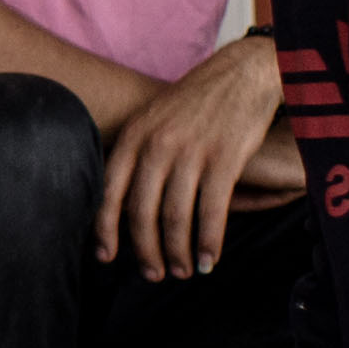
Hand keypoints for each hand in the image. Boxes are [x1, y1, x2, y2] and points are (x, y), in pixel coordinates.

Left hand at [98, 35, 281, 280]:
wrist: (242, 72)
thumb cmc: (195, 102)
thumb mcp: (154, 118)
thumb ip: (137, 154)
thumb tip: (118, 200)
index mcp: (134, 135)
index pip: (109, 191)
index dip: (106, 229)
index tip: (106, 257)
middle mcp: (157, 144)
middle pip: (142, 211)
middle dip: (145, 251)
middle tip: (153, 274)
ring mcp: (191, 151)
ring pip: (175, 217)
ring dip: (178, 252)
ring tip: (182, 271)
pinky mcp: (225, 158)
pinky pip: (211, 211)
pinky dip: (209, 242)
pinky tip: (208, 261)